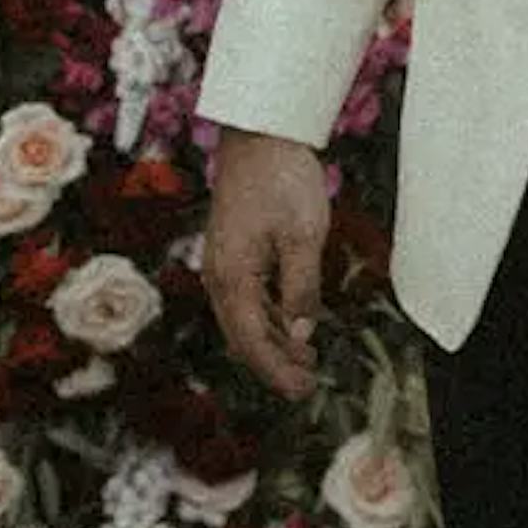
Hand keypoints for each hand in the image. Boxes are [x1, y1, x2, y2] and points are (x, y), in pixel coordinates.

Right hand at [206, 129, 332, 402]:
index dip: (277, 371)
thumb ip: (302, 288)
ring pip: (245, 320)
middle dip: (274, 364)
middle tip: (307, 385)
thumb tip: (303, 334)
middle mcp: (219, 277)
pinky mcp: (233, 253)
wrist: (259, 135)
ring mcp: (223, 265)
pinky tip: (294, 326)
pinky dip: (270, 318)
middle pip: (244, 337)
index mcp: (233, 277)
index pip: (252, 341)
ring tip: (306, 361)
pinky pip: (248, 299)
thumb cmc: (283, 180)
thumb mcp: (304, 235)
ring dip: (274, 342)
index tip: (302, 392)